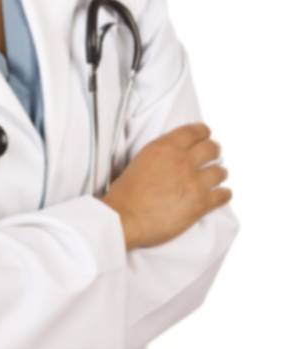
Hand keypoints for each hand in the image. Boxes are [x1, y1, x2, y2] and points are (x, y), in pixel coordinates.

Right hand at [101, 122, 230, 249]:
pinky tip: (220, 195)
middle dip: (213, 152)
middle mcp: (182, 161)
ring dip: (218, 174)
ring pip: (221, 172)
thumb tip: (171, 157)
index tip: (205, 135)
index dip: (203, 132)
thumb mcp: (139, 161)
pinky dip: (223, 195)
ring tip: (215, 178)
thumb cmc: (125, 193)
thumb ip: (159, 155)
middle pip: (212, 148)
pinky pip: (224, 195)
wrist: (123, 218)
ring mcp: (194, 182)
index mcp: (164, 148)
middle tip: (211, 157)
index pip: (193, 131)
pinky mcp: (201, 203)